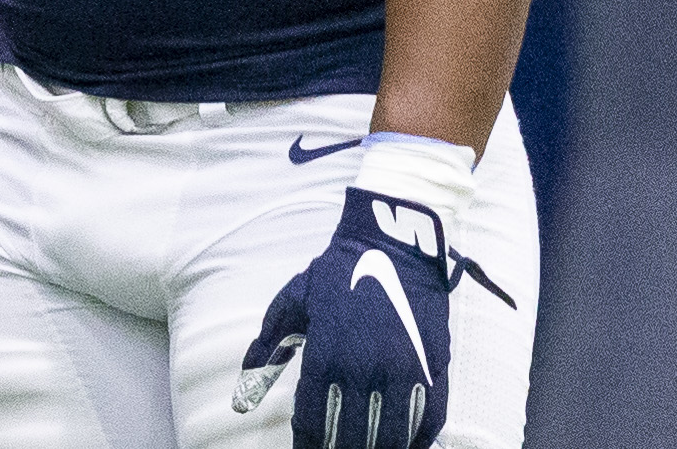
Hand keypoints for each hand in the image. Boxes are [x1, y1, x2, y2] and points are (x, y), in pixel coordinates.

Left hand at [235, 188, 453, 447]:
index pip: (313, 424)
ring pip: (391, 438)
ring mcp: (404, 373)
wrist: (391, 248)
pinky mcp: (435, 370)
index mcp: (326, 357)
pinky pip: (429, 423)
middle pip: (351, 437)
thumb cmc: (335, 275)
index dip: (307, 445)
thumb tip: (241, 398)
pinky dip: (415, 442)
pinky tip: (401, 446)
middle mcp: (365, 370)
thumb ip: (265, 351)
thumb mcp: (291, 305)